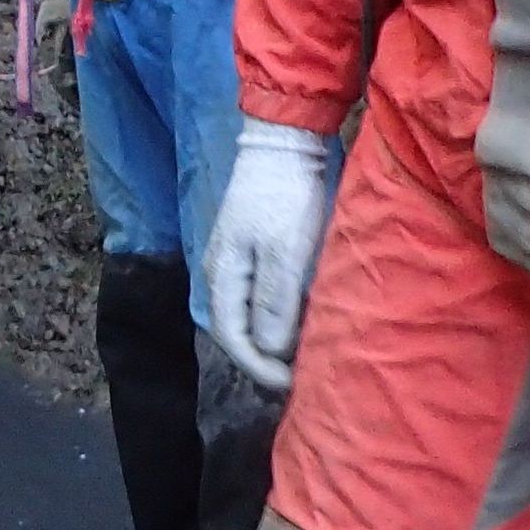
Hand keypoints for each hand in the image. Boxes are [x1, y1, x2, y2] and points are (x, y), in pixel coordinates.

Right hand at [202, 117, 336, 390]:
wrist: (283, 145)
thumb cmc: (284, 198)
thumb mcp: (284, 252)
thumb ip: (274, 303)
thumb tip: (271, 350)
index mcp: (223, 277)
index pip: (233, 339)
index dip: (260, 367)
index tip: (293, 383)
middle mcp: (223, 276)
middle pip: (238, 332)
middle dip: (267, 360)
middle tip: (303, 377)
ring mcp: (238, 264)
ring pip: (250, 318)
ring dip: (274, 341)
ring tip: (305, 356)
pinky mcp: (255, 254)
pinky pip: (262, 300)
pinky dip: (280, 319)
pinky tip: (304, 322)